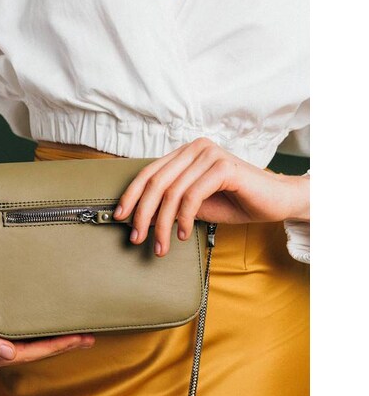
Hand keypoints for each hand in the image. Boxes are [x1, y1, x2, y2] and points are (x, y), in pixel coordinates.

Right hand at [0, 253, 94, 371]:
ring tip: (80, 334)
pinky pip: (24, 336)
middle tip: (89, 337)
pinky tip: (56, 328)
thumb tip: (8, 355)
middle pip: (33, 353)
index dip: (54, 349)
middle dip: (61, 347)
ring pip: (31, 346)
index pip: (26, 355)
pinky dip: (43, 333)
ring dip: (55, 341)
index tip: (77, 340)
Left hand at [112, 137, 309, 256]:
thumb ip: (171, 204)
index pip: (149, 173)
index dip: (131, 196)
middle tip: (137, 238)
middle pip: (156, 183)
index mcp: (186, 153)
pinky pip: (192, 195)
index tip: (120, 217)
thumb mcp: (196, 204)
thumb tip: (141, 217)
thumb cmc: (236, 202)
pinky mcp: (223, 167)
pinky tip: (182, 234)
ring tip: (161, 246)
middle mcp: (195, 149)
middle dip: (142, 214)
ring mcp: (209, 154)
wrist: (276, 201)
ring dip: (162, 224)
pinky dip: (183, 218)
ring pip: (172, 192)